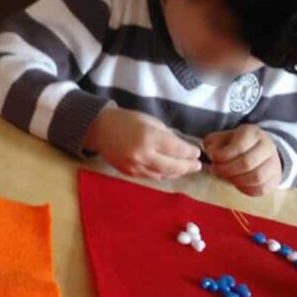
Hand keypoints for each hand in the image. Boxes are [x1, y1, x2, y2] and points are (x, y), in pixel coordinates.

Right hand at [84, 107, 201, 179]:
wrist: (100, 129)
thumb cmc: (126, 120)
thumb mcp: (150, 121)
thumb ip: (166, 135)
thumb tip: (182, 147)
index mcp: (149, 138)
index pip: (176, 149)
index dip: (189, 152)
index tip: (197, 152)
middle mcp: (142, 155)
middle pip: (172, 167)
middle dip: (187, 167)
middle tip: (197, 166)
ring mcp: (135, 167)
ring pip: (162, 174)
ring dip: (176, 172)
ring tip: (185, 168)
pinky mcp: (129, 173)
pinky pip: (151, 176)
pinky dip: (162, 174)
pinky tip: (168, 170)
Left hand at [204, 124, 281, 195]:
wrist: (261, 149)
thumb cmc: (238, 143)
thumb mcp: (224, 137)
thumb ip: (214, 142)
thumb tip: (210, 152)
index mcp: (253, 133)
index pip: (238, 147)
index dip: (222, 155)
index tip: (212, 158)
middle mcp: (267, 146)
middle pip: (247, 163)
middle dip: (227, 169)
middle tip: (216, 170)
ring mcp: (274, 163)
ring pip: (256, 177)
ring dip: (236, 180)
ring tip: (226, 177)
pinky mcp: (276, 178)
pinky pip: (261, 188)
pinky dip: (246, 189)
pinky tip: (237, 183)